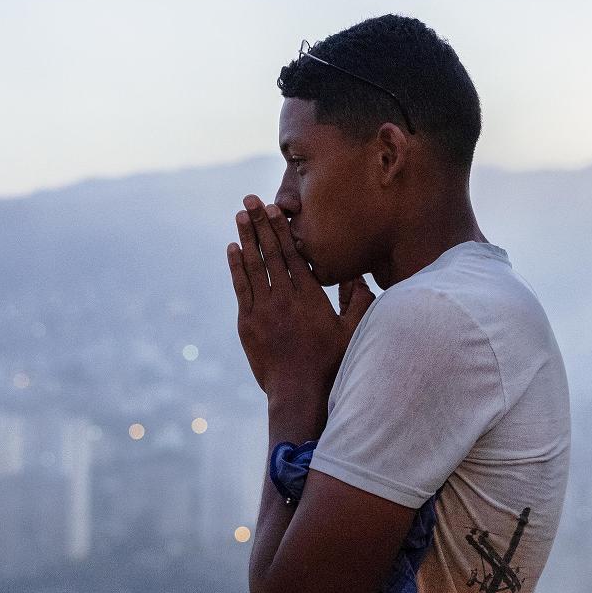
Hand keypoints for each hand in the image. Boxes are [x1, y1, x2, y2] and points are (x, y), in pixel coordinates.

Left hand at [226, 197, 370, 400]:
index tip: (275, 208)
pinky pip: (240, 288)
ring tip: (240, 216)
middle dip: (260, 223)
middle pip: (270, 253)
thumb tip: (359, 278)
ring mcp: (263, 310)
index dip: (282, 228)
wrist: (299, 392)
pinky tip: (232, 249)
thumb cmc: (330, 364)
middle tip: (249, 200)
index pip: (292, 254)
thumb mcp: (353, 332)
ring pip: (252, 266)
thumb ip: (358, 302)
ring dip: (245, 238)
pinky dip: (236, 267)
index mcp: (309, 296)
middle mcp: (284, 298)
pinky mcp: (247, 324)